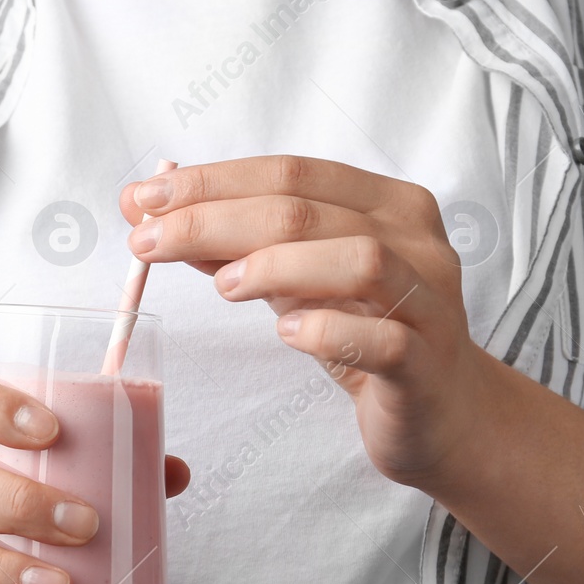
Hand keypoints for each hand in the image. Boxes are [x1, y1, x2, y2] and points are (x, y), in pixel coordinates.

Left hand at [121, 155, 489, 488]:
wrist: (442, 411)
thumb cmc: (364, 332)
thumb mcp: (295, 281)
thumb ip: (234, 247)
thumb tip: (153, 218)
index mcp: (384, 203)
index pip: (289, 172)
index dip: (211, 182)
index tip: (141, 200)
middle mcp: (413, 240)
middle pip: (307, 210)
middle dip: (214, 220)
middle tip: (148, 241)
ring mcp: (427, 299)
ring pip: (357, 259)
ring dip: (276, 265)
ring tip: (223, 287)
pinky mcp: (425, 362)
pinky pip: (382, 338)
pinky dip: (328, 329)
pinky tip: (286, 332)